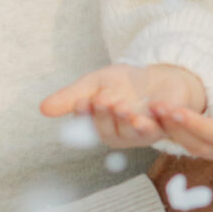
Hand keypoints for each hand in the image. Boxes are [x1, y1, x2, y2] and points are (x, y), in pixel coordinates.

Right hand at [40, 62, 205, 148]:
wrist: (158, 76)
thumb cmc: (123, 85)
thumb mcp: (94, 84)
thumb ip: (71, 97)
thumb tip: (42, 109)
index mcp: (103, 128)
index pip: (92, 125)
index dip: (87, 115)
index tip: (82, 101)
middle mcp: (124, 135)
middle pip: (113, 131)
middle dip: (107, 116)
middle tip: (102, 100)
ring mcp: (147, 132)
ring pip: (137, 131)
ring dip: (130, 120)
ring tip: (124, 106)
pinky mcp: (170, 124)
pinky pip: (166, 123)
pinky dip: (162, 115)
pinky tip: (157, 104)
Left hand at [151, 66, 212, 160]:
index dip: (194, 124)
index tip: (173, 108)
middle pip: (202, 146)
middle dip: (176, 129)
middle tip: (154, 107)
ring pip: (197, 149)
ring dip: (175, 133)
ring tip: (154, 111)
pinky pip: (199, 146)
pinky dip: (181, 135)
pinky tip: (165, 118)